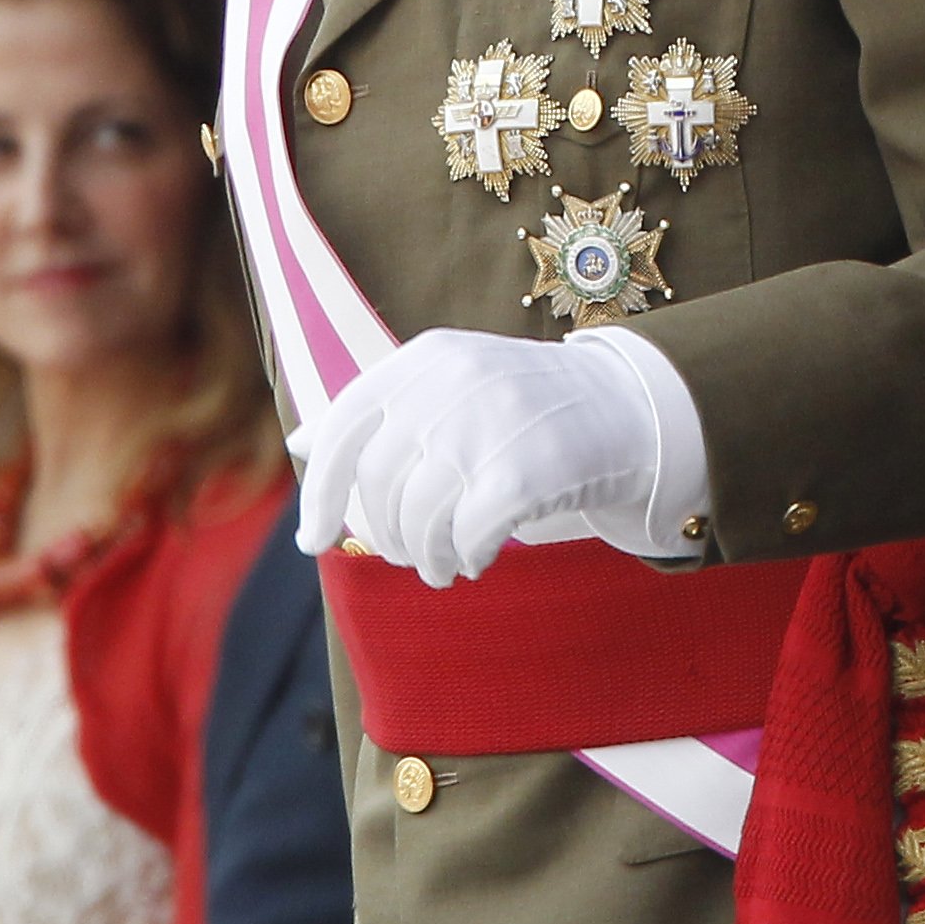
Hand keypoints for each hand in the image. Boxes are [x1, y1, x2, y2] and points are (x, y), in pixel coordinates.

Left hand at [292, 327, 663, 585]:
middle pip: (379, 487)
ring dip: (426, 557)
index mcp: (425, 359)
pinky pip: (466, 538)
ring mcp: (487, 426)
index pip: (344, 429)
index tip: (314, 540)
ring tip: (445, 564)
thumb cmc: (522, 403)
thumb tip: (298, 443)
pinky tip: (479, 556)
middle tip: (409, 554)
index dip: (321, 492)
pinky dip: (466, 557)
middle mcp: (451, 385)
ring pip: (419, 520)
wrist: (626, 403)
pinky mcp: (522, 472)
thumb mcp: (450, 383)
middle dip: (386, 536)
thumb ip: (379, 412)